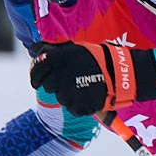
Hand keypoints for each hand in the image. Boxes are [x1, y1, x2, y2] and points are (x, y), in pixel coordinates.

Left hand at [27, 40, 155, 116]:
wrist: (121, 74)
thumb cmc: (99, 58)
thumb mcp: (76, 48)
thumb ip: (56, 52)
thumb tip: (34, 49)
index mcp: (59, 60)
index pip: (37, 70)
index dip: (35, 76)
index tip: (37, 80)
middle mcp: (59, 77)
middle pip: (48, 85)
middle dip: (55, 84)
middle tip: (68, 81)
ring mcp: (68, 93)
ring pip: (60, 97)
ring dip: (67, 94)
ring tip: (83, 87)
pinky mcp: (77, 107)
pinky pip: (72, 107)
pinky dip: (78, 104)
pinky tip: (88, 95)